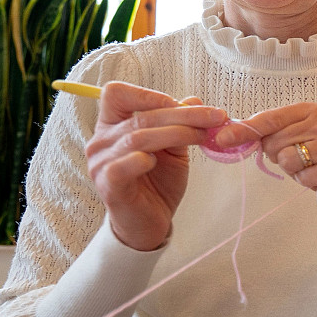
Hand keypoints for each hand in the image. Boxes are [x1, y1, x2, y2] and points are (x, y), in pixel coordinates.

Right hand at [86, 82, 228, 251]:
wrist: (151, 223)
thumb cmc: (158, 182)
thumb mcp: (174, 148)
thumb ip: (180, 124)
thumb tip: (195, 99)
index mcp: (112, 125)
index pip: (117, 93)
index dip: (150, 95)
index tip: (184, 104)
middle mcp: (101, 141)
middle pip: (140, 116)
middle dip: (183, 114)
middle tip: (216, 117)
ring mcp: (100, 163)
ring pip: (137, 137)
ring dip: (176, 133)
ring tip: (202, 137)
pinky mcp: (108, 185)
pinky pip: (122, 166)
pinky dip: (142, 159)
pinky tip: (157, 162)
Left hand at [215, 102, 316, 207]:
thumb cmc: (312, 155)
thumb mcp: (290, 137)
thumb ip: (267, 132)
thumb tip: (229, 135)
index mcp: (312, 110)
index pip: (271, 118)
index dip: (245, 130)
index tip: (222, 138)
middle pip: (275, 141)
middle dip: (277, 154)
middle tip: (296, 156)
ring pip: (287, 159)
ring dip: (292, 168)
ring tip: (307, 165)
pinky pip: (303, 176)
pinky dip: (304, 180)